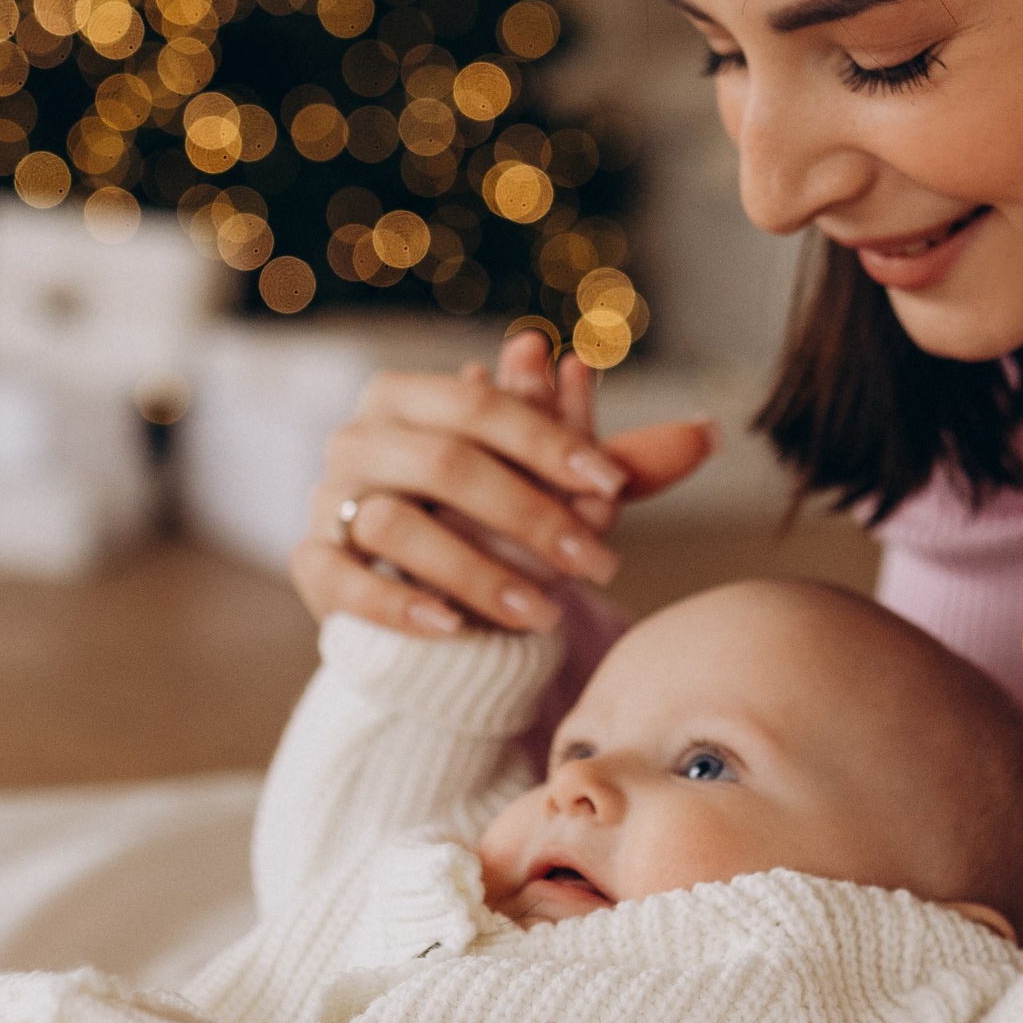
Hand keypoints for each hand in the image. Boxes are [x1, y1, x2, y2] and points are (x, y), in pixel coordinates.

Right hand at [292, 330, 716, 635]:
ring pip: (394, 523)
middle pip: (442, 461)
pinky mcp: (312, 568)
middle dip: (528, 514)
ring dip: (475, 570)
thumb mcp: (560, 497)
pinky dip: (396, 602)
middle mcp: (360, 437)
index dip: (549, 440)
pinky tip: (451, 625)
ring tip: (542, 612)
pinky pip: (341, 580)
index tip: (610, 486)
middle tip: (596, 560)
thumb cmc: (502, 530)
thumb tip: (710, 433)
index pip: (480, 403)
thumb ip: (619, 468)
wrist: (435, 608)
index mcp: (413, 396)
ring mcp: (329, 502)